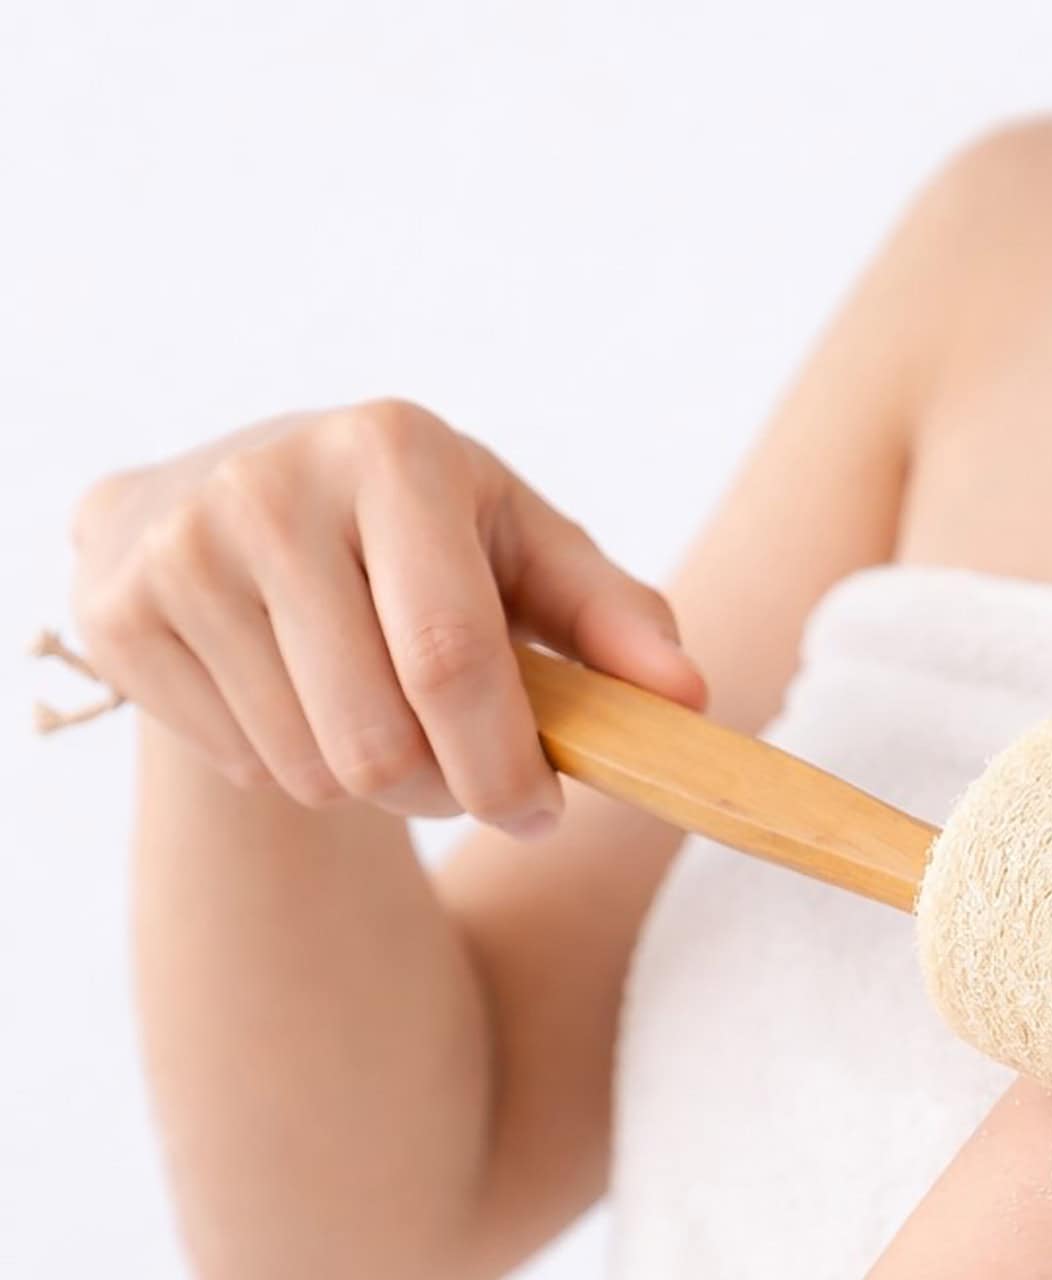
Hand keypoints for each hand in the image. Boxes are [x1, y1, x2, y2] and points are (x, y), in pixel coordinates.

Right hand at [64, 399, 706, 836]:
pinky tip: (296, 697)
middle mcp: (272, 487)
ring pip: (314, 770)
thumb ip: (615, 619)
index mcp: (394, 453)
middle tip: (466, 774)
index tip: (542, 813)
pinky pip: (245, 767)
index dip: (504, 765)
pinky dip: (292, 766)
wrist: (228, 500)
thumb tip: (689, 696)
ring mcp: (181, 549)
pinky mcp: (121, 615)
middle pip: (380, 740)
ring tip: (382, 719)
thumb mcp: (523, 550)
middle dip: (448, 793)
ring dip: (375, 786)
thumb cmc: (421, 538)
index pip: (451, 657)